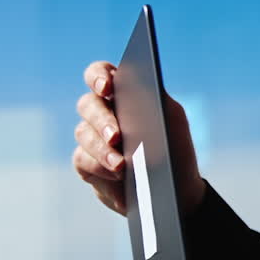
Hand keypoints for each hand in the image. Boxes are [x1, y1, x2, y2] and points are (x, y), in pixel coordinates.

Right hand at [72, 60, 205, 215]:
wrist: (175, 186)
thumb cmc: (174, 145)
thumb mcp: (172, 119)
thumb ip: (157, 101)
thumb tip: (136, 95)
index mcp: (122, 92)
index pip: (100, 73)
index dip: (98, 77)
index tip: (106, 88)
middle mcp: (101, 111)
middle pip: (88, 104)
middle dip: (102, 120)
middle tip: (115, 136)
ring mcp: (91, 136)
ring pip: (83, 133)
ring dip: (102, 149)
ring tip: (121, 165)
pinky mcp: (86, 162)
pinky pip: (84, 159)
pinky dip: (101, 167)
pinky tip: (118, 176)